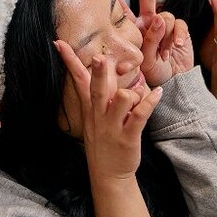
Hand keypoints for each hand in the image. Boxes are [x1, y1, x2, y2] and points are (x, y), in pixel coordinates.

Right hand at [55, 40, 162, 179]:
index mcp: (90, 108)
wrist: (108, 174)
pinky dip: (151, 101)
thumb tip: (105, 71)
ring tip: (141, 93)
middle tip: (100, 57)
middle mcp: (99, 115)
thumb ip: (100, 96)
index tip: (59, 42)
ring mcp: (113, 126)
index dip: (70, 60)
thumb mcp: (95, 118)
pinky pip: (140, 114)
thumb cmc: (104, 141)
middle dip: (100, 73)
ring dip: (134, 92)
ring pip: (124, 98)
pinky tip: (158, 93)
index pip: (78, 79)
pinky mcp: (128, 136)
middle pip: (98, 88)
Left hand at [106, 0, 193, 85]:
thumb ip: (149, 40)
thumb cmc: (153, 74)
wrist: (173, 85)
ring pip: (165, 16)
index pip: (124, 8)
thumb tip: (159, 18)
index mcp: (134, 28)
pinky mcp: (179, 30)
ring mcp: (164, 25)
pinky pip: (179, 25)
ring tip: (163, 52)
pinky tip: (178, 47)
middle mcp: (149, 22)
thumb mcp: (145, 60)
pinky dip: (179, 36)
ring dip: (165, 34)